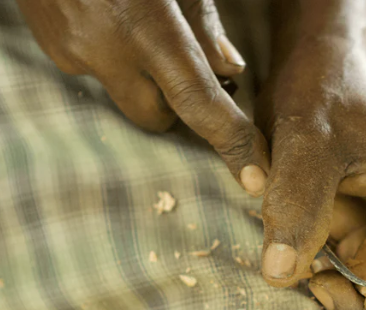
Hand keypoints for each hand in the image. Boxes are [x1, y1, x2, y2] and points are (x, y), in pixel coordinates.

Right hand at [17, 0, 268, 195]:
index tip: (256, 179)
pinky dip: (120, 63)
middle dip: (183, 110)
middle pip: (160, 119)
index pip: (199, 102)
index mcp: (142, 20)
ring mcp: (72, 50)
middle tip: (193, 73)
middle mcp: (102, 46)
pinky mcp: (54, 47)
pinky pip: (102, 75)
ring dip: (149, 85)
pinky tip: (115, 22)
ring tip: (147, 34)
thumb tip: (229, 71)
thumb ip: (203, 18)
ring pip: (129, 100)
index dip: (232, 143)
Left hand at [257, 37, 365, 309]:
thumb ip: (296, 205)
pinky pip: (354, 280)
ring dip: (349, 304)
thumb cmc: (320, 94)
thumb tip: (282, 275)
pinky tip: (302, 266)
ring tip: (311, 277)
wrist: (312, 75)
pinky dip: (331, 288)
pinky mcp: (356, 235)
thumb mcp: (306, 143)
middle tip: (322, 288)